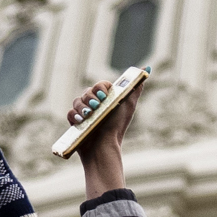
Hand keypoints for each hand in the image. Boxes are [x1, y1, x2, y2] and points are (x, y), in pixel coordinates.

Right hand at [58, 77, 136, 198]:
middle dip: (91, 98)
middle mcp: (95, 105)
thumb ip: (135, 87)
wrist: (105, 147)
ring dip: (83, 107)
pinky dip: (74, 115)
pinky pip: (70, 114)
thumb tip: (146, 69)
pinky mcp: (75, 123)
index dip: (100, 87)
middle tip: (97, 106)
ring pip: (77, 101)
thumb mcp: (128, 105)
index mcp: (107, 99)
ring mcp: (84, 114)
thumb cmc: (117, 127)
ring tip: (89, 114)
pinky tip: (81, 120)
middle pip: (87, 92)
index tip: (104, 95)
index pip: (100, 85)